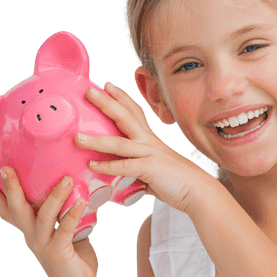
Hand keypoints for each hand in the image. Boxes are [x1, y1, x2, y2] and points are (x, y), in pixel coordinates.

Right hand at [0, 168, 100, 276]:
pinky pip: (64, 229)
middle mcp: (33, 238)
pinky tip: (82, 201)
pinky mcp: (58, 252)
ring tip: (66, 178)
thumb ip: (67, 221)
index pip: (9, 213)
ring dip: (54, 195)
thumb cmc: (76, 264)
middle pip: (17, 210)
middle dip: (11, 188)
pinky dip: (72, 214)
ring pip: (43, 216)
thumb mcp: (68, 238)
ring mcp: (43, 246)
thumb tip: (79, 199)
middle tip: (6, 168)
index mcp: (32, 234)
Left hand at [78, 82, 214, 213]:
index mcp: (150, 140)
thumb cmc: (177, 182)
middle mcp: (149, 142)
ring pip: (120, 143)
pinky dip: (108, 166)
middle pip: (126, 117)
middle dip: (107, 103)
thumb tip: (119, 178)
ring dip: (97, 140)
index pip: (135, 112)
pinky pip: (125, 166)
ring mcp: (150, 154)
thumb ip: (135, 170)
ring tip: (78, 138)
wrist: (198, 191)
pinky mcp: (150, 169)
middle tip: (89, 91)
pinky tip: (93, 165)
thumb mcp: (153, 170)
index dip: (121, 97)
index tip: (107, 85)